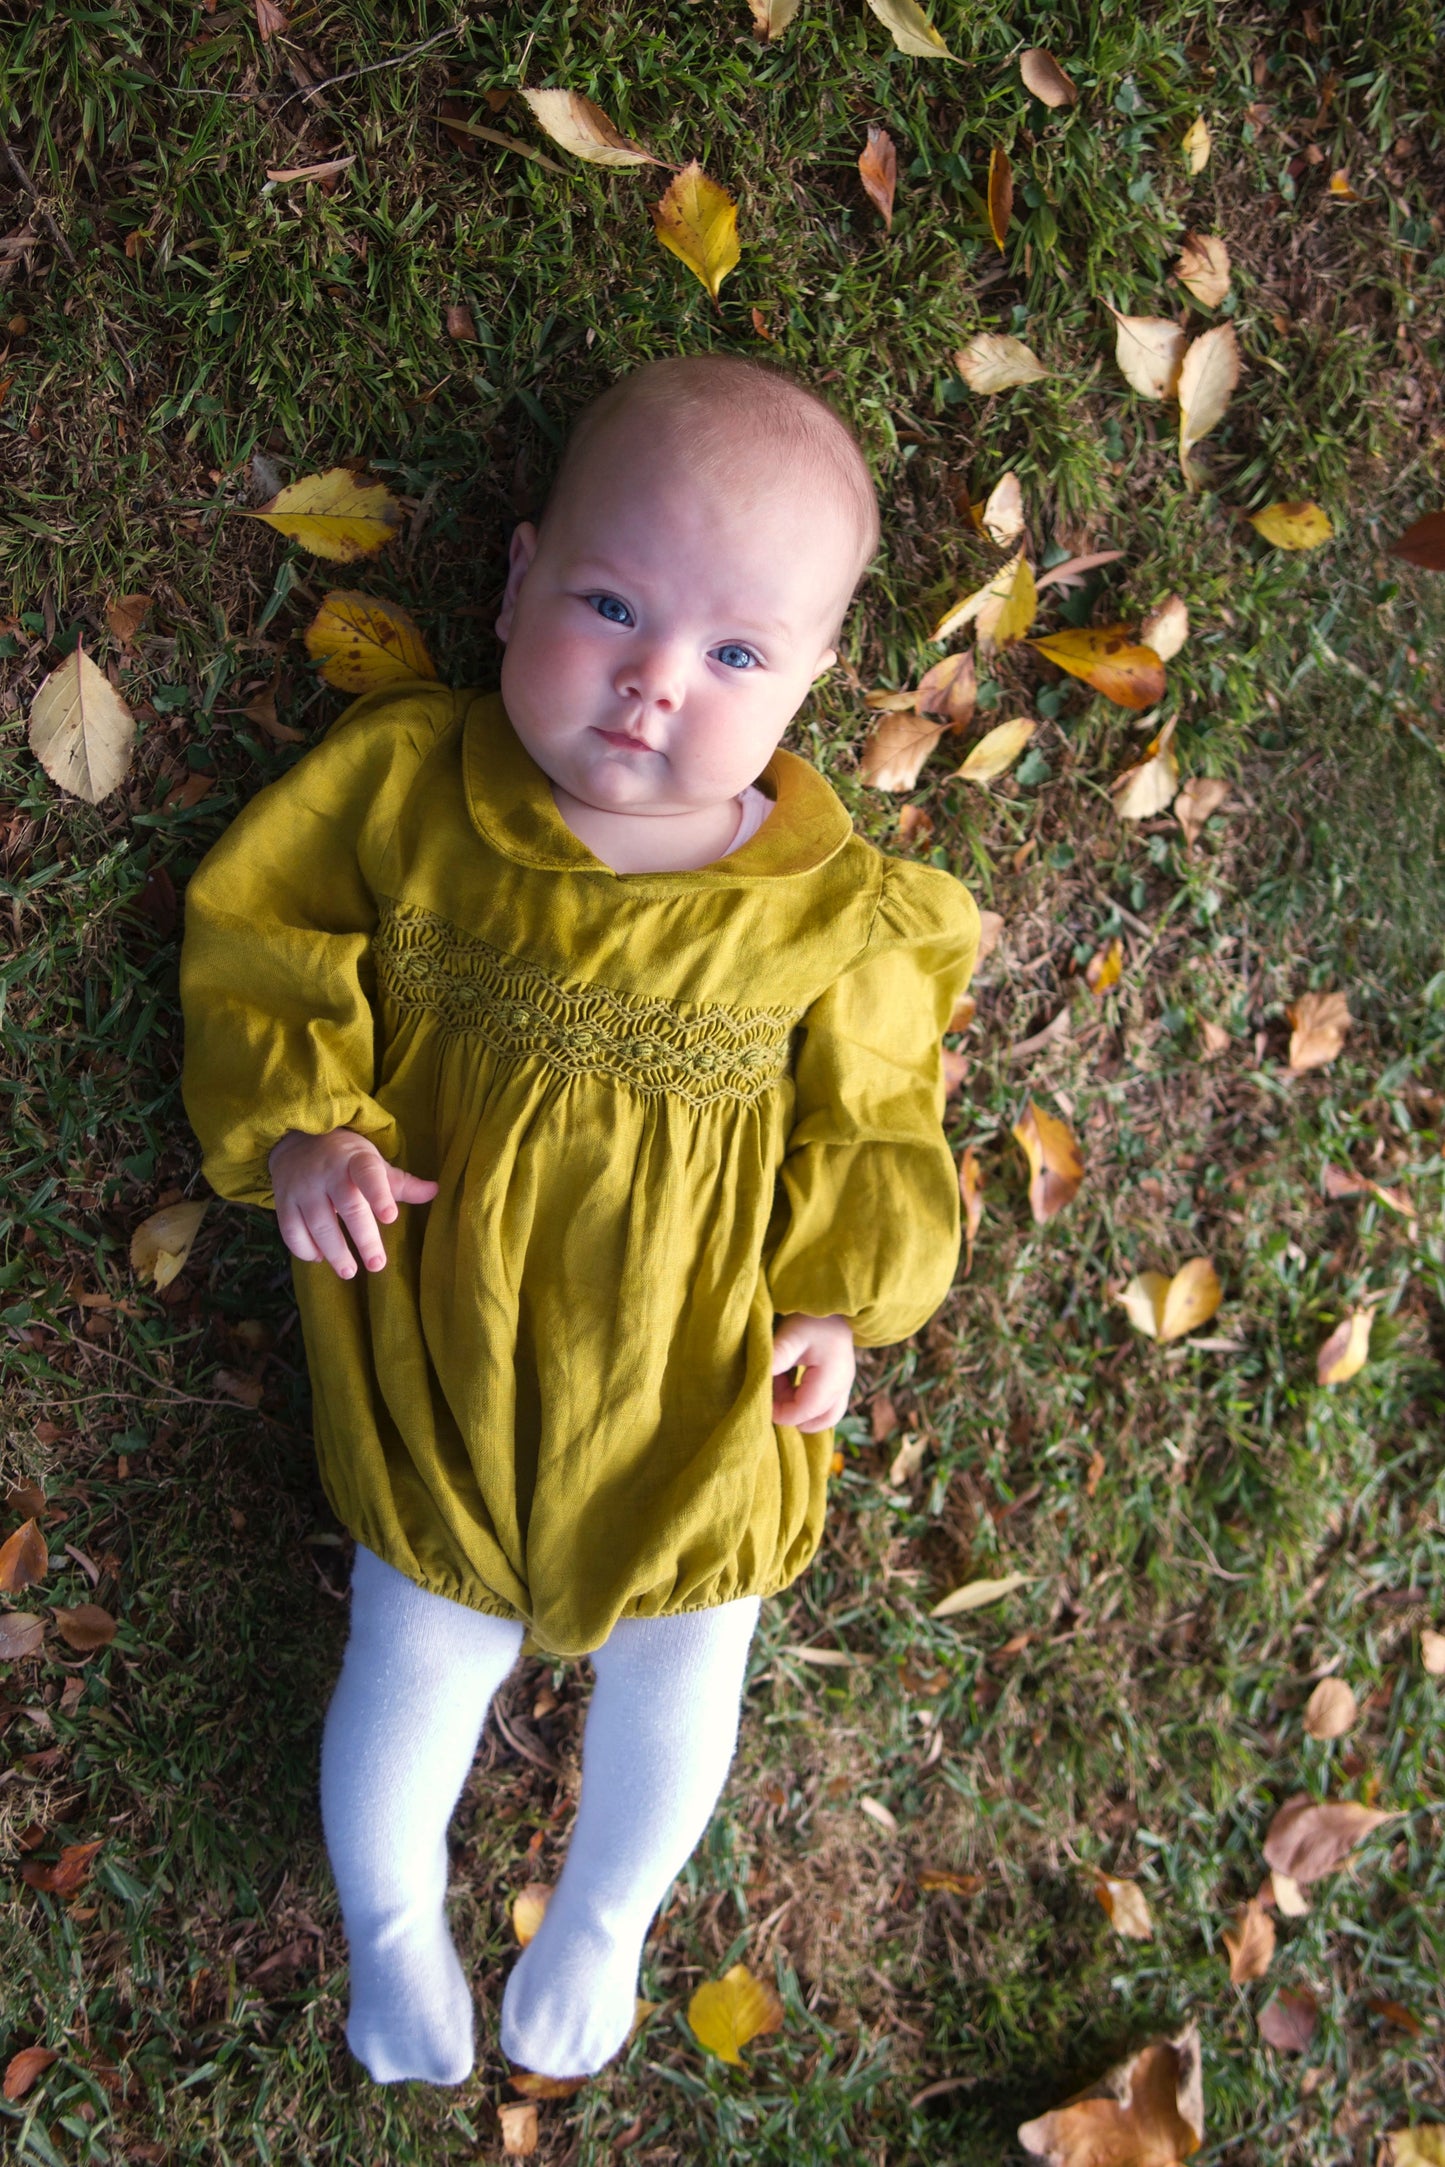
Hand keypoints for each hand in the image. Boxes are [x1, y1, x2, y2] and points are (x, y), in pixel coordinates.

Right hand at [268, 1128, 437, 1279]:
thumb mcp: (372, 1161)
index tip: (390, 1217)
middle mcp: (328, 1173)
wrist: (295, 1140)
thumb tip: (436, 1191)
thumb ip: (399, 1183)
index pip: (369, 1175)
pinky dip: (305, 1248)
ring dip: (335, 1251)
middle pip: (348, 1206)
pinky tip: (319, 1259)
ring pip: (319, 1223)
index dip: (379, 1195)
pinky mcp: (284, 1201)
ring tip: (349, 1271)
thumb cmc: (345, 1157)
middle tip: (377, 1264)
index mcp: (356, 1160)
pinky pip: (291, 1230)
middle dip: (363, 1237)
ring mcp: (303, 1188)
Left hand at [770, 1312, 855, 1431]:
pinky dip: (804, 1399)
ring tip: (779, 1383)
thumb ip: (778, 1357)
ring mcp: (844, 1385)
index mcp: (831, 1379)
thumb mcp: (792, 1334)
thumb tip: (759, 1381)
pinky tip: (787, 1379)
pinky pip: (824, 1405)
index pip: (802, 1412)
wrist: (834, 1300)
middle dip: (789, 1412)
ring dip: (797, 1407)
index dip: (778, 1411)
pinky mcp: (840, 1381)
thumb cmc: (812, 1316)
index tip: (758, 1395)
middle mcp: (842, 1387)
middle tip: (770, 1390)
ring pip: (822, 1416)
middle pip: (815, 1420)